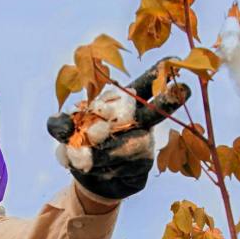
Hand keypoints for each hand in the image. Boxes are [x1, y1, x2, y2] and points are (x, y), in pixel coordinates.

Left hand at [47, 59, 190, 200]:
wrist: (91, 180)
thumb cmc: (83, 145)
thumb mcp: (67, 131)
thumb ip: (61, 124)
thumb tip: (57, 123)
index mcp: (125, 105)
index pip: (143, 86)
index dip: (158, 73)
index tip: (173, 58)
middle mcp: (141, 122)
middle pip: (154, 111)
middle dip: (167, 100)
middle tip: (182, 88)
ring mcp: (145, 146)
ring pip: (127, 145)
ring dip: (99, 153)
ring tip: (82, 158)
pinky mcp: (143, 169)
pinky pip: (122, 167)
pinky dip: (100, 168)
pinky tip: (94, 169)